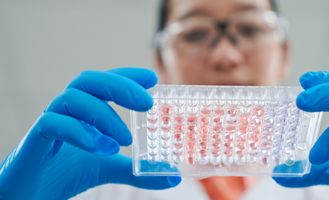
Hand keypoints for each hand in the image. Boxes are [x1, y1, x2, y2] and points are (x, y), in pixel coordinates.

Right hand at [0, 68, 180, 199]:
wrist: (31, 195)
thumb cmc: (66, 172)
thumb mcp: (107, 167)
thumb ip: (136, 170)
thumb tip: (172, 178)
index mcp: (82, 109)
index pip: (104, 82)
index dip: (127, 76)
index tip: (153, 79)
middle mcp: (65, 109)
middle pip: (88, 80)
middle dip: (119, 86)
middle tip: (147, 103)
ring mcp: (48, 121)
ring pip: (72, 99)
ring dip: (103, 116)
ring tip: (124, 139)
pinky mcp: (34, 139)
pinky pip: (53, 123)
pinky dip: (81, 133)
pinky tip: (103, 149)